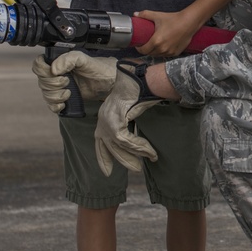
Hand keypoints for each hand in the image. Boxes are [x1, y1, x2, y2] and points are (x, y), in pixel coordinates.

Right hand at [31, 51, 116, 112]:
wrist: (108, 82)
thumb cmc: (97, 68)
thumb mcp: (83, 59)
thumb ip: (68, 59)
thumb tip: (54, 69)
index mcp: (58, 62)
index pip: (38, 65)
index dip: (44, 71)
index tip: (57, 73)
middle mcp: (56, 74)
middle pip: (42, 82)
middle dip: (53, 84)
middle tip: (67, 82)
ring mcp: (59, 87)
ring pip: (46, 94)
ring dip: (55, 95)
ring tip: (69, 92)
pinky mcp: (64, 98)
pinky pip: (51, 105)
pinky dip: (55, 106)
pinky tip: (64, 103)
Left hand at [93, 60, 163, 175]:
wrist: (140, 78)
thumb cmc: (138, 91)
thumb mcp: (130, 111)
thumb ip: (127, 123)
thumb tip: (133, 142)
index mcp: (104, 116)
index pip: (99, 141)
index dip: (103, 158)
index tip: (107, 172)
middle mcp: (102, 119)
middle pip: (109, 147)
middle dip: (123, 160)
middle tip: (137, 169)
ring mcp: (107, 120)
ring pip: (120, 146)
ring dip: (138, 153)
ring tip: (152, 157)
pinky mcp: (115, 122)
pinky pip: (128, 141)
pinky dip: (141, 147)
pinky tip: (151, 151)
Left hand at [134, 9, 198, 56]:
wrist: (189, 22)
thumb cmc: (173, 19)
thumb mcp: (157, 16)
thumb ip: (145, 15)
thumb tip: (135, 14)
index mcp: (156, 41)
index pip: (143, 51)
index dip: (139, 48)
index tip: (139, 44)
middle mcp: (162, 49)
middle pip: (149, 54)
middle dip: (146, 50)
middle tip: (146, 43)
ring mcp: (170, 52)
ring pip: (158, 55)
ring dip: (154, 52)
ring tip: (154, 45)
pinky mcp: (176, 53)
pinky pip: (166, 55)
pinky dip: (163, 52)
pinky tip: (163, 46)